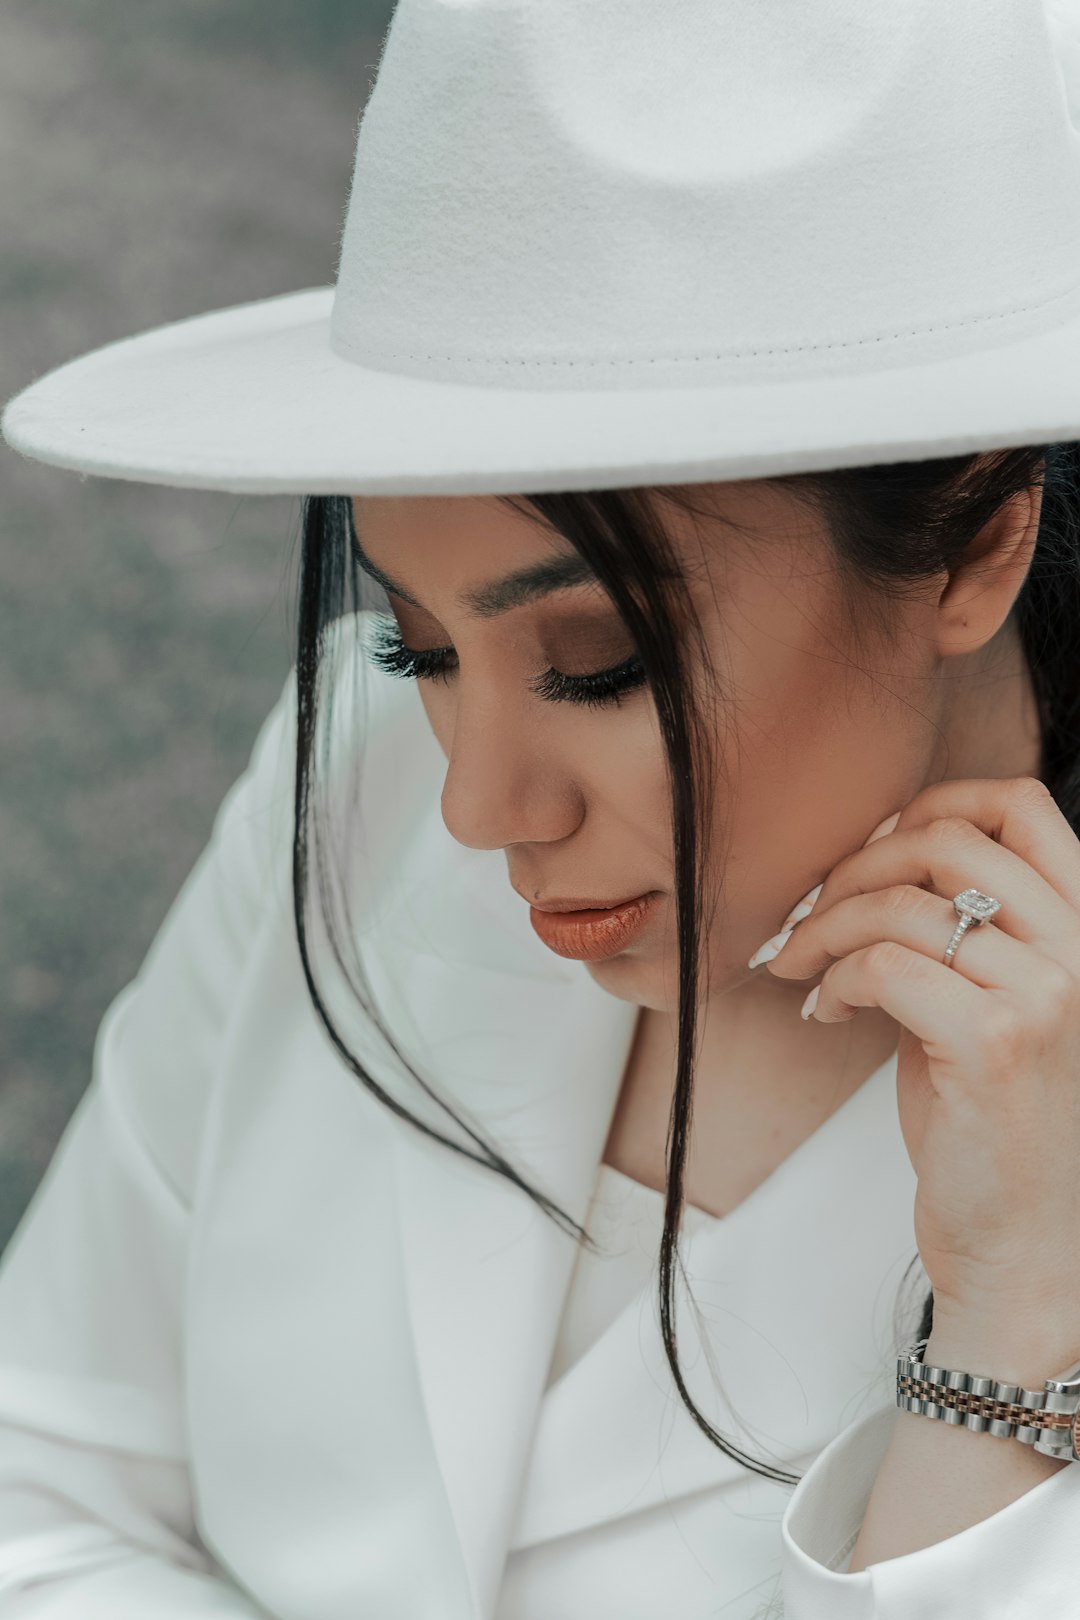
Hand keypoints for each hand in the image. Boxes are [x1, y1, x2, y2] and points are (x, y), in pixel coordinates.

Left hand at [754, 777, 1079, 1331]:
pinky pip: (883, 966)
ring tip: (802, 966)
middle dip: (853, 868)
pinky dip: (834, 978)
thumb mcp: (994, 1001)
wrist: (1026, 1244)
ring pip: (899, 905)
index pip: (1021, 802)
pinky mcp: (993, 1043)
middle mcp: (1079, 951)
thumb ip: (959, 928)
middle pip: (944, 840)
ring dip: (824, 927)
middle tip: (810, 916)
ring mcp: (1044, 995)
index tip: (873, 852)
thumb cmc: (997, 1125)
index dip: (932, 803)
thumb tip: (876, 860)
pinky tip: (825, 1009)